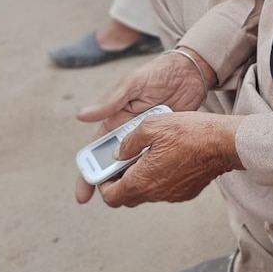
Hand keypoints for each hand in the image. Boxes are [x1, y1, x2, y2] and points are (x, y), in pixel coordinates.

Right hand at [75, 50, 214, 202]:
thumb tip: (81, 115)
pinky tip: (154, 185)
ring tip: (131, 198)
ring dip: (133, 180)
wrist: (191, 70)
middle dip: (110, 182)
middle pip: (116, 163)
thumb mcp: (133, 85)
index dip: (89, 171)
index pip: (98, 150)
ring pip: (137, 165)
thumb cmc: (158, 72)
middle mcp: (131, 132)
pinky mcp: (168, 140)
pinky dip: (154, 172)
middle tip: (110, 200)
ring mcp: (150, 138)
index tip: (83, 192)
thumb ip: (111, 102)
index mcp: (117, 120)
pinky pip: (158, 159)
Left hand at [98, 112, 243, 207]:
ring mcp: (172, 195)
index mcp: (142, 180)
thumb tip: (118, 153)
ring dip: (142, 178)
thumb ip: (129, 141)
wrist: (223, 142)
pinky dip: (160, 177)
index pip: (111, 196)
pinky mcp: (186, 191)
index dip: (103, 185)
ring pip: (147, 192)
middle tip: (123, 163)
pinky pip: (165, 189)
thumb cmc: (190, 132)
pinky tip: (168, 157)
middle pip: (128, 197)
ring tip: (148, 155)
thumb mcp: (152, 125)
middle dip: (121, 182)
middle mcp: (155, 193)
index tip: (104, 172)